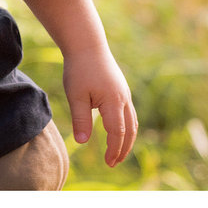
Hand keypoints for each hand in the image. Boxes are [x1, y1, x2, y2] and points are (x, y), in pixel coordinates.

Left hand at [61, 45, 137, 166]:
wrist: (87, 44)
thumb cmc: (79, 69)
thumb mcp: (76, 95)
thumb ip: (80, 119)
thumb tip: (82, 142)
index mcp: (113, 102)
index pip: (117, 133)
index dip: (114, 150)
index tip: (108, 163)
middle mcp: (123, 99)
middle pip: (129, 130)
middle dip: (123, 148)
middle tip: (114, 163)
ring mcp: (124, 93)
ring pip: (132, 122)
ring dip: (127, 139)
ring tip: (117, 152)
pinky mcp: (121, 89)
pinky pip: (128, 113)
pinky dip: (126, 126)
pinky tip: (117, 131)